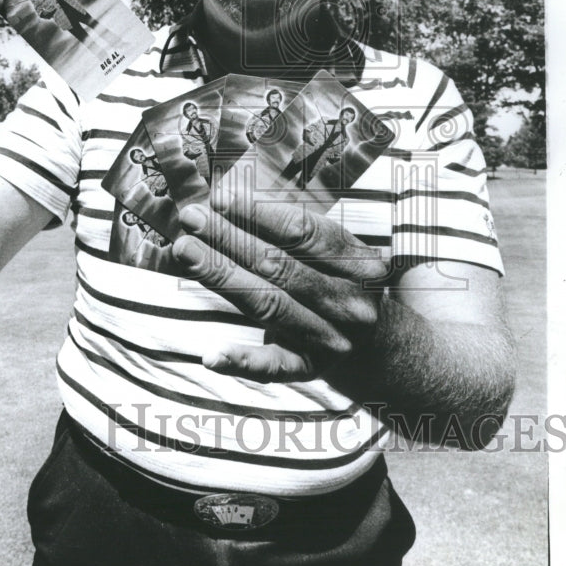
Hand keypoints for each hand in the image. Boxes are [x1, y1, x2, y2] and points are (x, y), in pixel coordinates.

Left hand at [171, 193, 389, 382]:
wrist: (379, 346)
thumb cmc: (342, 282)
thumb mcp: (336, 250)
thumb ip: (293, 228)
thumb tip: (233, 196)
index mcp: (360, 264)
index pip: (304, 232)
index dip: (259, 213)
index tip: (220, 197)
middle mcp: (350, 303)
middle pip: (279, 267)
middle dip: (230, 238)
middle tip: (191, 217)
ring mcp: (331, 339)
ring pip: (268, 305)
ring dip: (222, 277)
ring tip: (185, 250)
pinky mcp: (309, 369)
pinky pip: (272, 367)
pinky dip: (241, 361)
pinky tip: (210, 356)